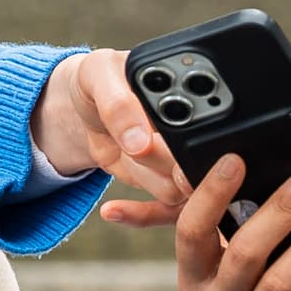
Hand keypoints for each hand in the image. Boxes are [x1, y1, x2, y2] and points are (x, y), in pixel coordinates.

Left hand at [34, 48, 186, 200]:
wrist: (83, 107)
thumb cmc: (96, 81)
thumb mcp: (99, 75)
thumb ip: (119, 104)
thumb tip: (141, 142)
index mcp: (190, 89)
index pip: (207, 120)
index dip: (183, 135)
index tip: (150, 140)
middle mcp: (195, 127)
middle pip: (195, 162)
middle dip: (159, 157)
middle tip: (135, 149)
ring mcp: (180, 159)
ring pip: (177, 189)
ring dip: (143, 175)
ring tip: (118, 149)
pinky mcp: (163, 182)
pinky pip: (162, 210)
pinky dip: (138, 214)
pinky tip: (111, 208)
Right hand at [163, 153, 290, 290]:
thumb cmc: (276, 274)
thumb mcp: (251, 245)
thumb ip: (240, 211)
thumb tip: (246, 157)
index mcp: (196, 275)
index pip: (191, 231)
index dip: (211, 194)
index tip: (237, 158)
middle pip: (243, 254)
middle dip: (280, 210)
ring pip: (279, 284)